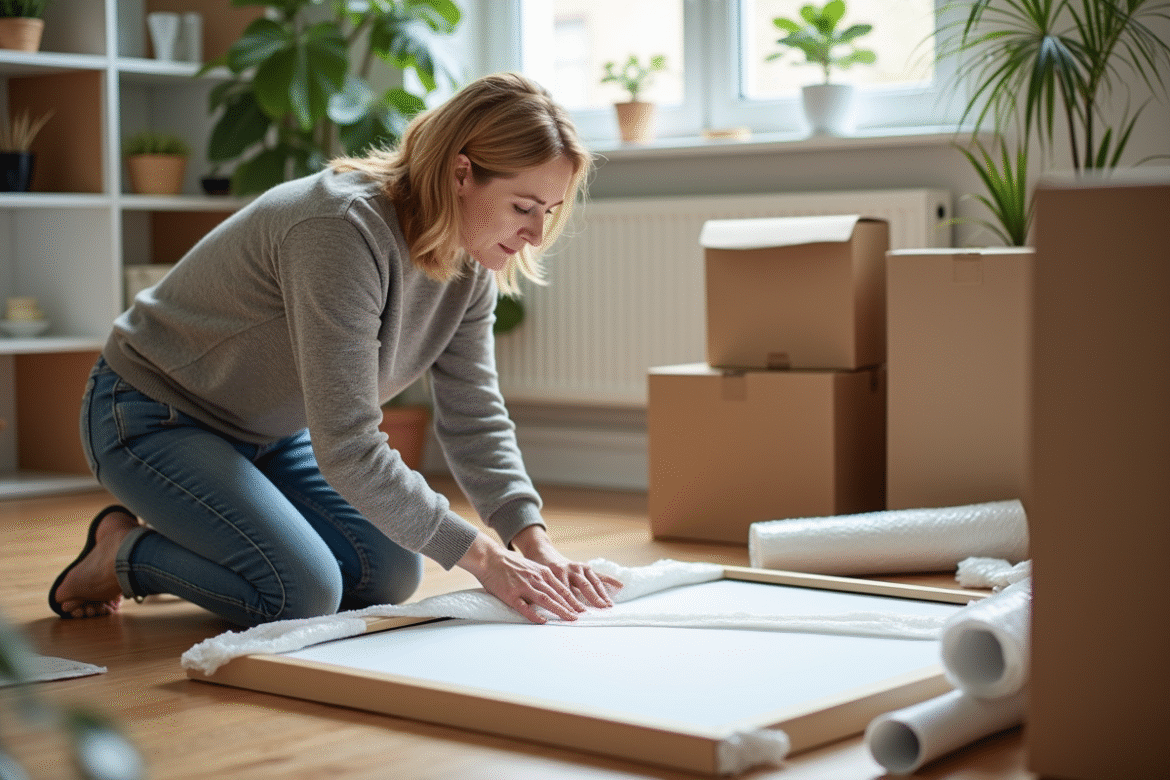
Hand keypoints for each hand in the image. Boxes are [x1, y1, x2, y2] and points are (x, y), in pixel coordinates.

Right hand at [457, 533, 589, 623]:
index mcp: (542, 572)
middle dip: (571, 607)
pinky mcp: (511, 594)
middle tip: (581, 616)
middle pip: (557, 595)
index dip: (573, 599)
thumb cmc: (509, 563)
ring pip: (546, 600)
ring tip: (569, 619)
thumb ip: (542, 577)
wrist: (489, 557)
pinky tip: (542, 621)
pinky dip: (535, 615)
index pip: (562, 588)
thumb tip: (554, 589)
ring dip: (559, 610)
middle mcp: (536, 578)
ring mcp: (523, 586)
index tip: (582, 608)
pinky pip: (524, 607)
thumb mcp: (531, 566)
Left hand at [510, 525, 622, 609]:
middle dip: (593, 598)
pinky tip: (620, 586)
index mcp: (556, 572)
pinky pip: (598, 574)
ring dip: (601, 593)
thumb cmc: (538, 572)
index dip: (573, 602)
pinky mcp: (584, 567)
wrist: (541, 553)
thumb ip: (544, 593)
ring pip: (592, 581)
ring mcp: (578, 567)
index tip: (579, 613)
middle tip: (601, 609)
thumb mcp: (537, 581)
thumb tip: (545, 610)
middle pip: (583, 585)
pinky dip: (609, 580)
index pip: (566, 591)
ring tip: (608, 604)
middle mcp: (569, 568)